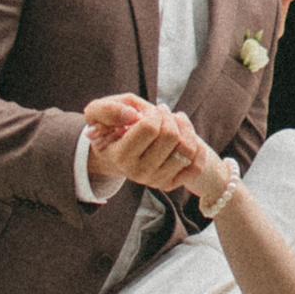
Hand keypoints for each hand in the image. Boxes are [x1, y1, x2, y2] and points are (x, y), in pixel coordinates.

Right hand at [82, 96, 208, 193]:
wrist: (114, 152)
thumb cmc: (110, 127)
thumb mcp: (97, 112)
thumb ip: (108, 110)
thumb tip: (133, 116)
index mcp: (120, 155)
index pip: (150, 127)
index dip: (154, 112)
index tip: (149, 110)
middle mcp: (138, 173)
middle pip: (171, 137)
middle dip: (170, 117)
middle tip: (163, 112)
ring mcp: (155, 181)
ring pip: (187, 150)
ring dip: (185, 128)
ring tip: (175, 121)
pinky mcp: (170, 184)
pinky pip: (196, 166)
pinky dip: (197, 148)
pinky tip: (185, 136)